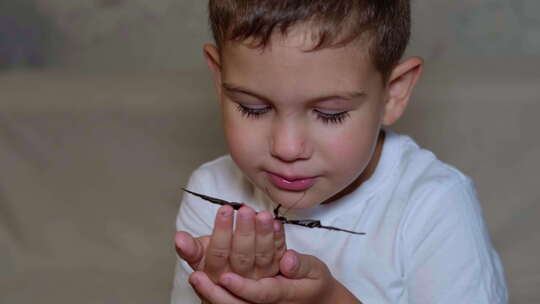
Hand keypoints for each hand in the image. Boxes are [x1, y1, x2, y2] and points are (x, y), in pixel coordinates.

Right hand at [175, 204, 286, 282]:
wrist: (234, 286)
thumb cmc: (216, 265)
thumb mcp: (200, 257)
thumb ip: (190, 248)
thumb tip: (179, 237)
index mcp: (216, 274)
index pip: (218, 254)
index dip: (222, 231)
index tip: (225, 210)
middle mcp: (238, 279)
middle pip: (242, 256)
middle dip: (244, 231)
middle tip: (246, 210)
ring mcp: (258, 278)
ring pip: (262, 256)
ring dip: (264, 234)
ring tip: (263, 215)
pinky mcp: (276, 273)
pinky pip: (279, 256)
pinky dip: (279, 239)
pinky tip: (277, 223)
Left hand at [190, 249, 361, 303]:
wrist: (317, 302)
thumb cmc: (314, 283)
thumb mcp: (315, 271)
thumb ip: (301, 266)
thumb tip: (287, 260)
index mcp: (282, 295)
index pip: (260, 294)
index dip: (242, 287)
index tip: (225, 277)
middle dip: (216, 290)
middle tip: (197, 277)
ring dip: (211, 292)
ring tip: (194, 277)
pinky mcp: (249, 303)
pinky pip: (231, 302)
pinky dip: (213, 294)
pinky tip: (198, 277)